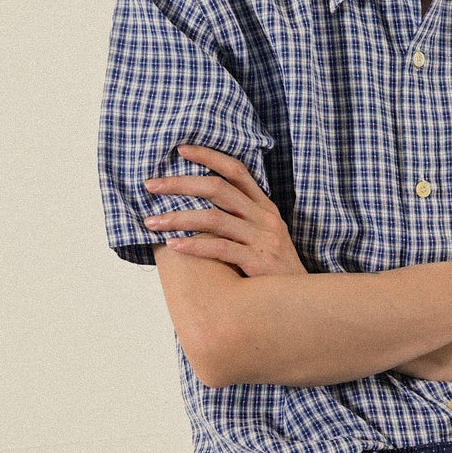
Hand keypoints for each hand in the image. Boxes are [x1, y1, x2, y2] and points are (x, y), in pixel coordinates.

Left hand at [143, 144, 307, 278]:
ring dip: (178, 218)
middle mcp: (264, 217)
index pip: (236, 170)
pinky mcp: (259, 262)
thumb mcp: (264, 236)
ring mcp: (263, 239)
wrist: (301, 302)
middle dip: (180, 184)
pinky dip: (194, 245)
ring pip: (214, 218)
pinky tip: (173, 245)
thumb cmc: (273, 271)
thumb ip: (240, 219)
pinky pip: (220, 248)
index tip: (180, 150)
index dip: (209, 156)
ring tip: (151, 222)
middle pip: (218, 188)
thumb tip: (198, 207)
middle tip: (150, 185)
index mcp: (264, 207)